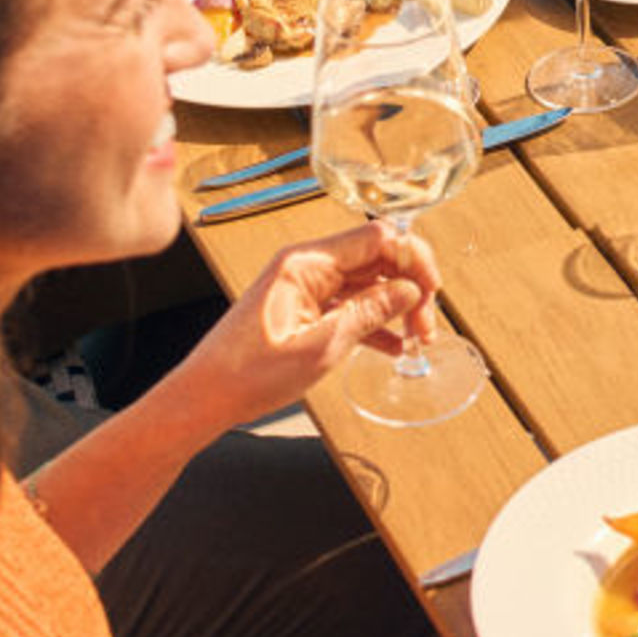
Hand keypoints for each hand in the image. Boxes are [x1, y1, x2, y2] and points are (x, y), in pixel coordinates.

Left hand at [168, 222, 446, 429]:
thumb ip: (369, 313)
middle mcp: (307, 266)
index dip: (413, 259)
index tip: (432, 290)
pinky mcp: (305, 308)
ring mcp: (306, 287)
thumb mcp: (319, 347)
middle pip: (377, 259)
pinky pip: (351, 304)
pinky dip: (377, 322)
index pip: (377, 237)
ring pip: (369, 283)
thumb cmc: (246, 375)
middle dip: (410, 287)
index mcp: (305, 264)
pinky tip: (395, 346)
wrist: (205, 398)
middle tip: (426, 325)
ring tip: (417, 339)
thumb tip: (409, 290)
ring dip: (397, 307)